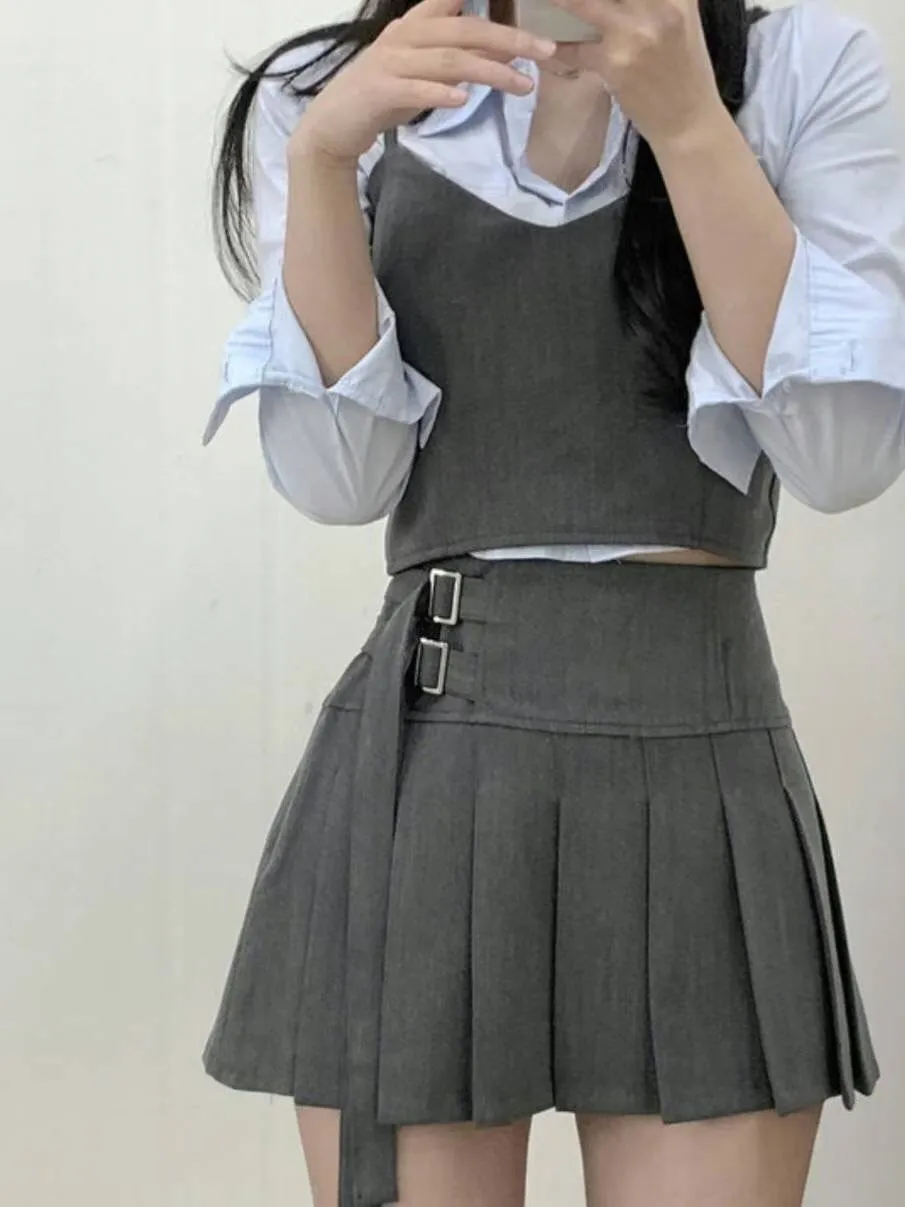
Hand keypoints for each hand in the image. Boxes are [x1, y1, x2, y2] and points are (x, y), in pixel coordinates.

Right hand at [292, 0, 557, 165]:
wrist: (334, 126)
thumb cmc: (384, 98)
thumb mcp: (427, 72)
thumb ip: (462, 58)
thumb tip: (507, 50)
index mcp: (417, 24)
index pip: (458, 4)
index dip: (492, 7)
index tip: (531, 20)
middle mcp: (405, 35)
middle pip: (466, 30)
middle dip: (510, 38)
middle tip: (546, 51)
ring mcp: (391, 62)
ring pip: (449, 60)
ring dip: (490, 71)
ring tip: (522, 85)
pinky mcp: (380, 91)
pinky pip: (416, 89)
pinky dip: (441, 93)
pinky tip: (464, 100)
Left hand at [546, 0, 724, 148]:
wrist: (688, 120)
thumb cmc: (683, 70)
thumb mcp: (680, 19)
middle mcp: (660, 4)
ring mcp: (636, 32)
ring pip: (584, 5)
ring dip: (560, 2)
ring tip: (543, 1)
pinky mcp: (615, 63)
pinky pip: (575, 49)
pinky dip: (561, 49)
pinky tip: (552, 46)